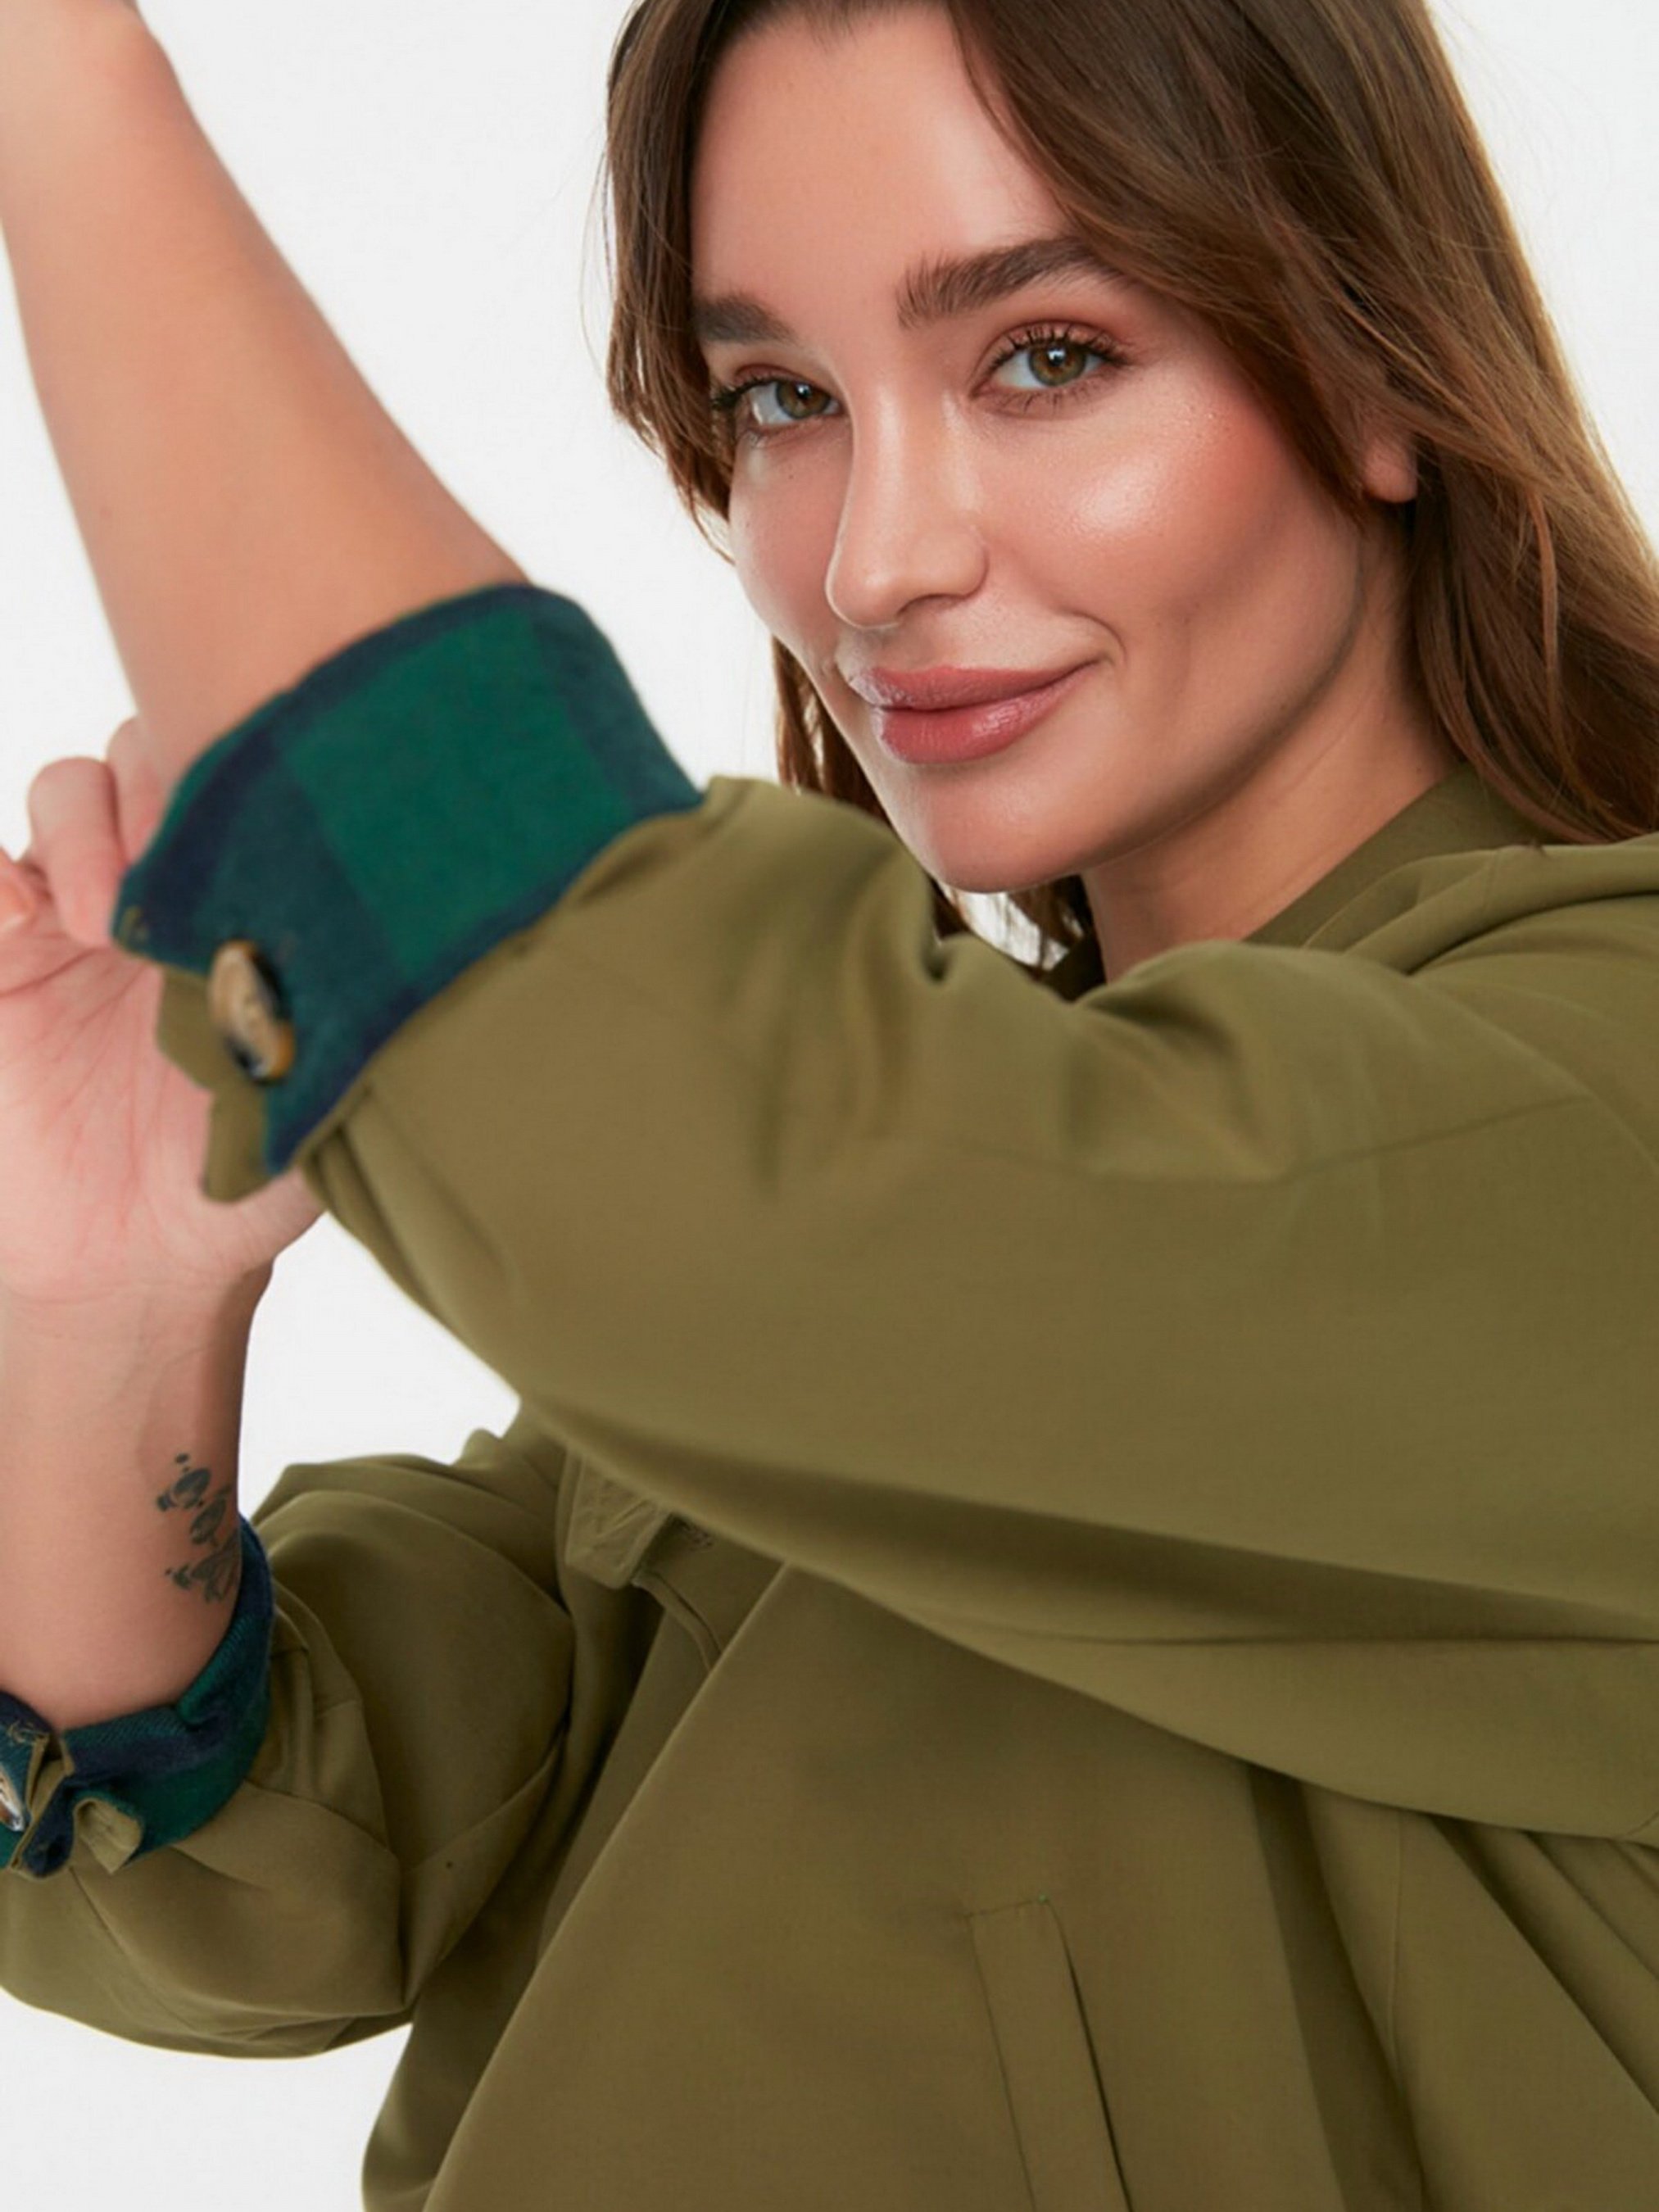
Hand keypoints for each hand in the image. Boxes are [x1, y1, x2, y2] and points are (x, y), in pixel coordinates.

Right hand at [0, 715, 323, 1316]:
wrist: (148, 1260)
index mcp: (252, 898)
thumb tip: (416, 951)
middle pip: (156, 752)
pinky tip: (22, 914)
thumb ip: (352, 1017)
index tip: (265, 846)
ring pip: (69, 789)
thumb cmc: (251, 1173)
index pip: (253, 776)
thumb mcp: (323, 1096)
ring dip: (86, 827)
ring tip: (102, 922)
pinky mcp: (3, 956)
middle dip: (169, 783)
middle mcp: (166, 882)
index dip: (254, 780)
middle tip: (179, 867)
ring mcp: (74, 909)